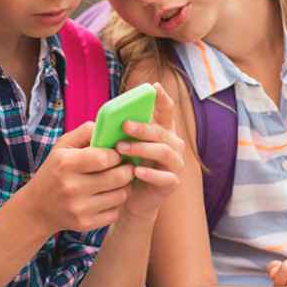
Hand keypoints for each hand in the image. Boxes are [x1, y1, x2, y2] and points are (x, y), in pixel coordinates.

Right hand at [21, 121, 134, 233]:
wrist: (37, 207)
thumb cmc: (54, 170)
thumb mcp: (62, 146)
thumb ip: (85, 132)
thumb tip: (109, 126)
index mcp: (66, 164)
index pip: (104, 157)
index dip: (117, 154)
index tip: (117, 153)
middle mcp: (72, 187)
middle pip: (117, 177)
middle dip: (127, 169)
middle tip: (127, 166)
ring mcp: (79, 208)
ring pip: (121, 195)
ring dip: (125, 186)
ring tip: (119, 180)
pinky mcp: (85, 224)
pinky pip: (115, 212)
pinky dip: (117, 203)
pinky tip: (109, 195)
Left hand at [114, 83, 184, 220]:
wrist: (129, 199)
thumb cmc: (125, 166)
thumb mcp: (123, 144)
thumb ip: (123, 131)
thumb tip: (111, 115)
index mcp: (162, 131)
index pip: (167, 110)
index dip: (162, 98)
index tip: (154, 87)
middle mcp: (173, 145)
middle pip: (162, 132)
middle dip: (143, 127)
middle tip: (124, 125)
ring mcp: (175, 164)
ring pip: (164, 152)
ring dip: (142, 149)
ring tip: (121, 149)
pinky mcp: (172, 182)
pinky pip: (165, 177)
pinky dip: (150, 174)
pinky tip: (136, 172)